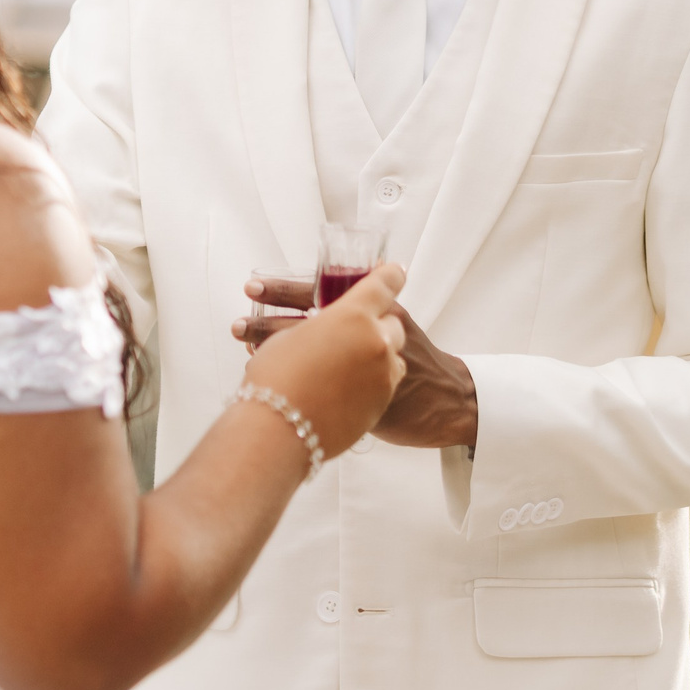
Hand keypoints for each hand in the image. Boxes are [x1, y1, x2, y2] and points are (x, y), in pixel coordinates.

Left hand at [234, 273, 479, 448]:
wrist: (449, 399)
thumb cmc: (418, 357)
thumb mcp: (394, 323)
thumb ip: (361, 311)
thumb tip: (318, 304)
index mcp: (374, 311)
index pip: (323, 293)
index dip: (286, 289)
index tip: (254, 286)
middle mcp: (366, 336)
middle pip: (309, 326)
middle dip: (270, 323)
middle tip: (240, 321)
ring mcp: (362, 371)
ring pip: (310, 361)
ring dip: (274, 355)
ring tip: (246, 350)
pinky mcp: (361, 403)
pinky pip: (319, 394)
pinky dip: (294, 387)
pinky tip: (272, 384)